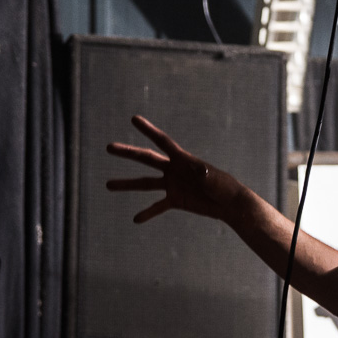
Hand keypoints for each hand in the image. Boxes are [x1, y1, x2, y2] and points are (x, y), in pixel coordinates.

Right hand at [106, 115, 239, 222]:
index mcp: (182, 159)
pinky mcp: (175, 200)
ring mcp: (173, 185)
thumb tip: (201, 172)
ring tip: (108, 185)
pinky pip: (158, 206)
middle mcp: (173, 170)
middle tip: (109, 147)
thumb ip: (206, 176)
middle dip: (128, 153)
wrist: (229, 204)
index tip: (133, 119)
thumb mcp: (215, 180)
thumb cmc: (225, 188)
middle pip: (146, 159)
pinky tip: (136, 219)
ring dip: (127, 184)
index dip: (148, 130)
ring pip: (145, 183)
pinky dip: (148, 213)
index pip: (162, 141)